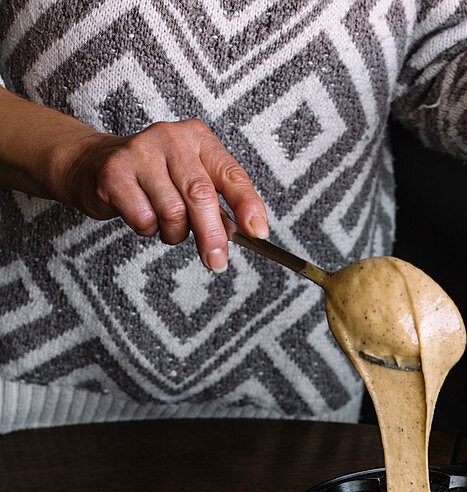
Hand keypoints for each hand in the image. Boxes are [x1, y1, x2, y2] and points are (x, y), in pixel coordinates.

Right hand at [56, 119, 268, 270]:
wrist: (92, 164)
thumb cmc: (151, 178)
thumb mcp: (188, 181)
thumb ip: (216, 203)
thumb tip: (240, 232)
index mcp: (198, 139)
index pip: (231, 174)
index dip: (247, 205)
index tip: (258, 232)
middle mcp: (171, 138)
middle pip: (201, 195)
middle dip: (212, 235)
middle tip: (216, 262)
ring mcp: (140, 151)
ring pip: (172, 211)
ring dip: (173, 233)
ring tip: (165, 225)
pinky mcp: (114, 172)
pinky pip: (143, 218)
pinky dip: (146, 229)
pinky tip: (140, 215)